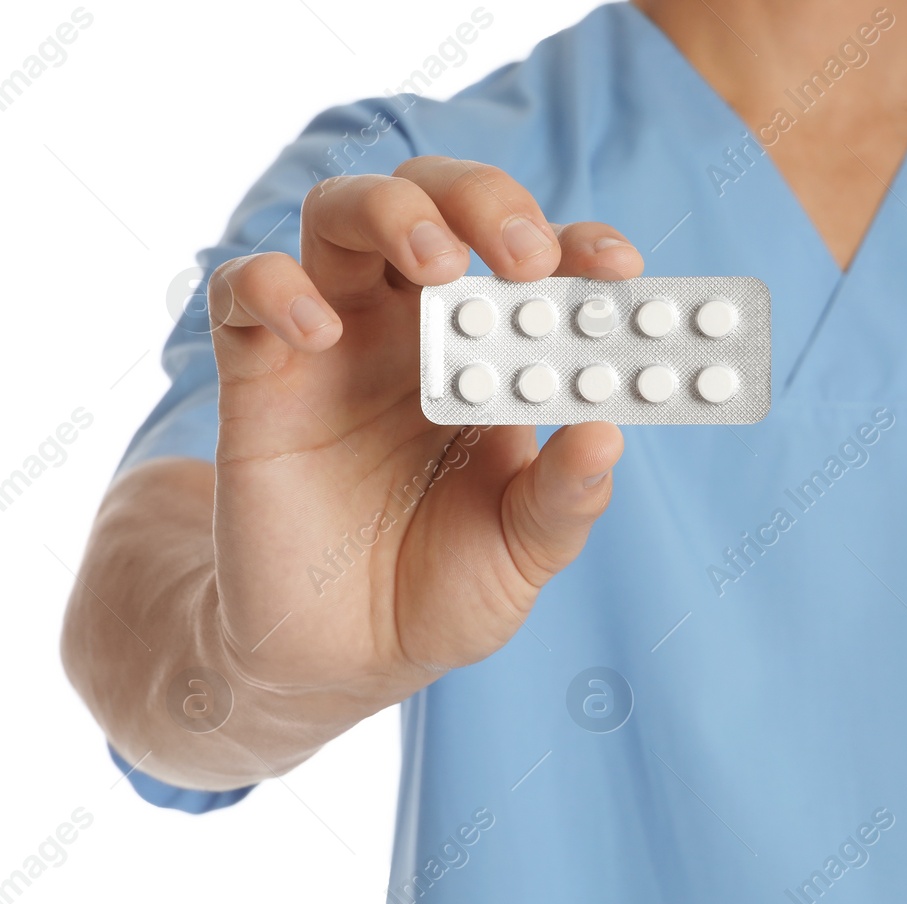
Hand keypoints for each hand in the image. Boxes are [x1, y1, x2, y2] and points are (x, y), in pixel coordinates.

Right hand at [206, 156, 641, 701]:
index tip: (619, 267)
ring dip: (394, 213)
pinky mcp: (260, 376)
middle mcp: (414, 327)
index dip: (579, 245)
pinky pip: (243, 290)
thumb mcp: (525, 552)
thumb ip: (565, 497)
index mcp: (492, 353)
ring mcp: (334, 342)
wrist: (346, 658)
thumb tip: (607, 435)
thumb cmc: (444, 589)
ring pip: (341, 213)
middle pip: (434, 198)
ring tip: (440, 266)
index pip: (535, 261)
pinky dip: (277, 289)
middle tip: (527, 259)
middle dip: (485, 203)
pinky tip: (322, 336)